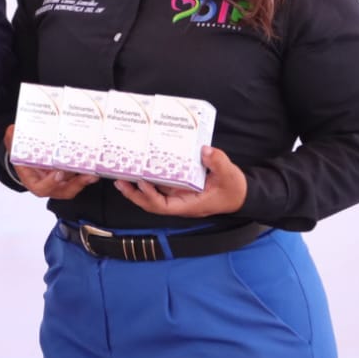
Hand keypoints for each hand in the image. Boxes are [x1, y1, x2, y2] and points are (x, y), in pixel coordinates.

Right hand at [4, 126, 100, 198]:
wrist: (25, 153)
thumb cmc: (20, 151)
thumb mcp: (12, 143)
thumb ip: (12, 138)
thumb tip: (13, 130)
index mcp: (32, 180)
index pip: (41, 188)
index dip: (51, 183)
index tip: (58, 173)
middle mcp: (47, 184)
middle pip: (63, 191)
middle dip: (76, 185)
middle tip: (87, 175)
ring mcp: (59, 181)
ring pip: (73, 186)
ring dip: (85, 180)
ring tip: (95, 171)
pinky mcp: (67, 175)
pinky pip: (78, 178)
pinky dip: (86, 173)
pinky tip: (94, 164)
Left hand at [113, 145, 247, 217]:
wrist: (239, 193)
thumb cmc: (233, 188)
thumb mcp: (229, 175)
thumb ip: (218, 163)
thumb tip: (205, 151)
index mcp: (189, 204)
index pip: (163, 206)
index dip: (150, 196)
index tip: (141, 182)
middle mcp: (179, 202)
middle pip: (151, 203)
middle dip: (135, 194)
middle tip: (120, 181)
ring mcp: (177, 195)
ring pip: (152, 195)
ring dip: (136, 188)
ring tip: (121, 176)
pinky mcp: (178, 187)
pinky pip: (160, 185)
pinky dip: (148, 179)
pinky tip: (139, 169)